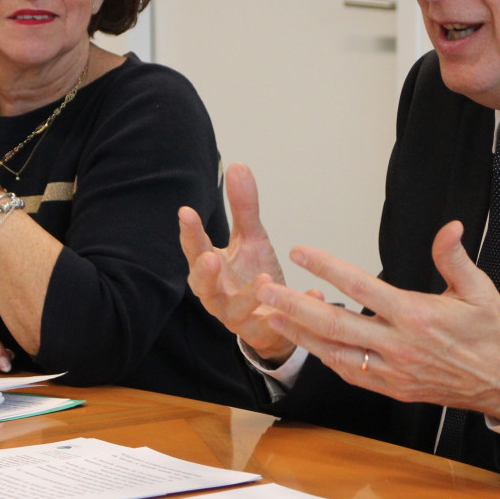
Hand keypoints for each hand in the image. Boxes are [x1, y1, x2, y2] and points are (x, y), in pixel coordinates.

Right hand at [179, 162, 318, 364]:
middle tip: (210, 257)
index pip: (195, 249)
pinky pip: (275, 325)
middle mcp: (217, 294)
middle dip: (204, 273)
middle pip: (202, 286)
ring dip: (247, 296)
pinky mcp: (261, 333)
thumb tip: (237, 165)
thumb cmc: (252, 276)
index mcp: (211, 269)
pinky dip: (294, 309)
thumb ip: (242, 207)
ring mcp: (236, 316)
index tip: (186, 212)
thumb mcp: (251, 238)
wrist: (271, 324)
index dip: (190, 233)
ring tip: (264, 278)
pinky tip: (313, 293)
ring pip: (234, 310)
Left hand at [256, 220, 499, 420]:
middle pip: (334, 323)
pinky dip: (325, 358)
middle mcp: (398, 345)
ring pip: (335, 353)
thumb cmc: (493, 332)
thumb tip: (449, 227)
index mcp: (415, 315)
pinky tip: (308, 344)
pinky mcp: (394, 388)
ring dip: (299, 334)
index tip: (300, 251)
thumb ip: (455, 259)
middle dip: (293, 305)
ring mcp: (393, 370)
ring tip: (269, 315)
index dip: (326, 268)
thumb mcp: (480, 289)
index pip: (361, 286)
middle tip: (261, 289)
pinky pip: (351, 373)